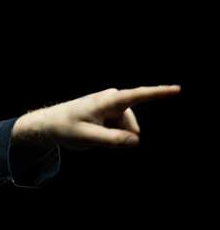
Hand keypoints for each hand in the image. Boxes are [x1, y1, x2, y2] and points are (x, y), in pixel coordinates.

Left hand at [11, 85, 180, 167]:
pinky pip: (121, 131)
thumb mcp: (87, 137)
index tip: (176, 89)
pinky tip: (94, 130)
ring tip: (92, 131)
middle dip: (119, 136)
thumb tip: (135, 140)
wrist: (51, 124)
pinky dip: (110, 135)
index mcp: (108, 101)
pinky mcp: (113, 113)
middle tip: (93, 134)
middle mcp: (114, 100)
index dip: (158, 93)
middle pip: (131, 126)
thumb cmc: (67, 128)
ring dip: (113, 136)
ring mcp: (114, 106)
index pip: (137, 96)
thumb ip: (111, 140)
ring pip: (127, 130)